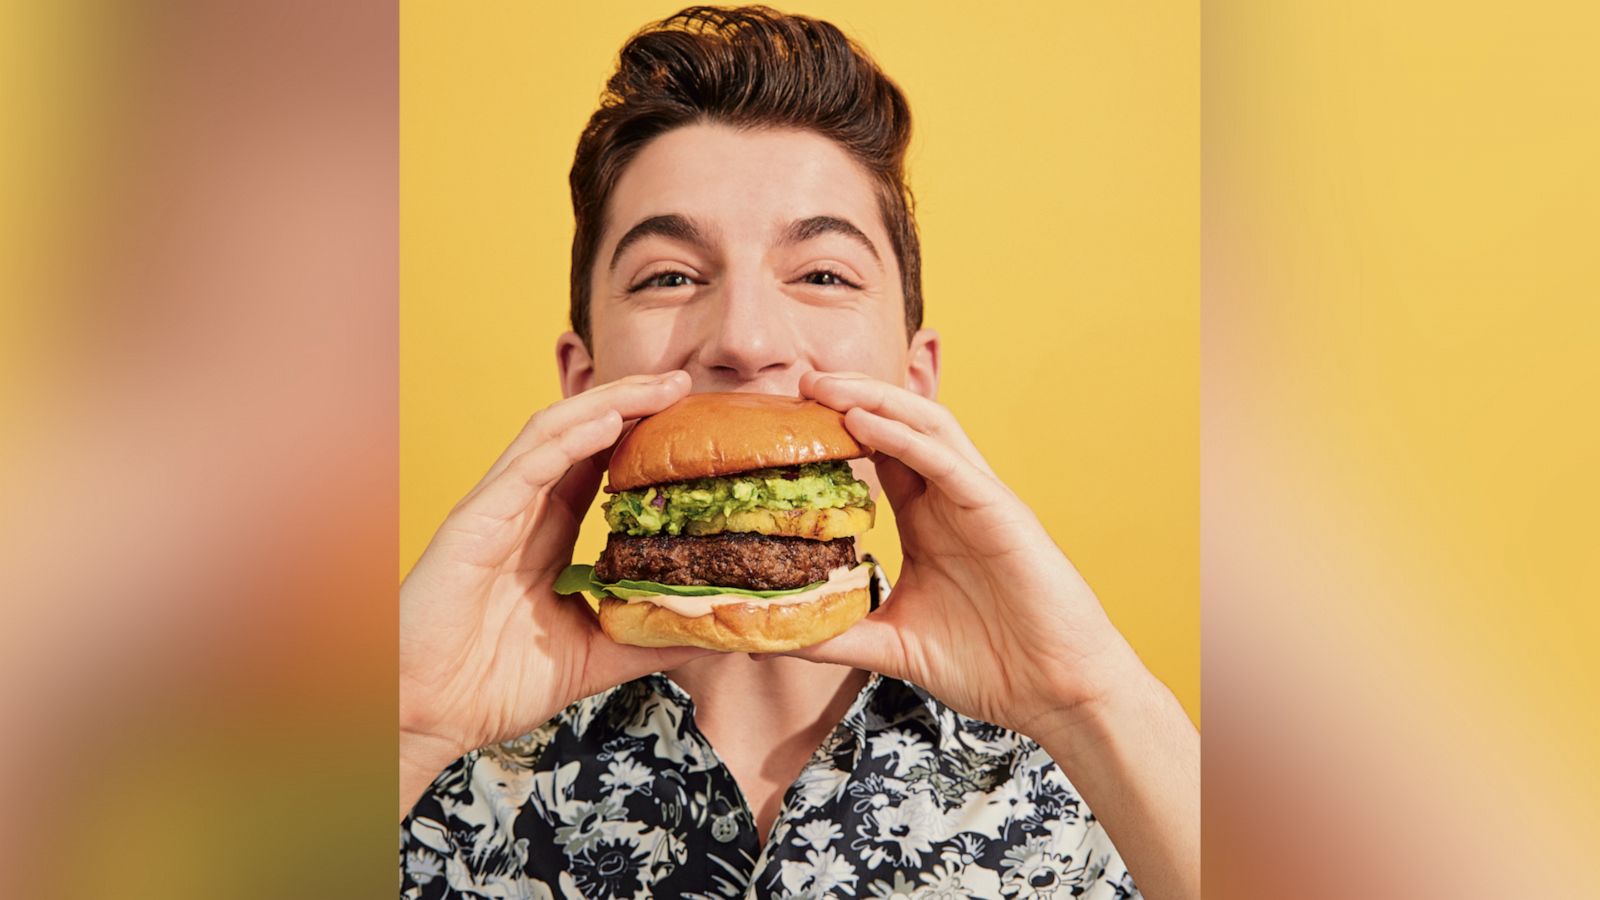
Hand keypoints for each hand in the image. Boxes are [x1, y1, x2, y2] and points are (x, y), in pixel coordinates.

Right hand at [399, 371, 713, 812]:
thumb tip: (716, 630)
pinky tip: (607, 424)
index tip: (694, 420)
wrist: (430, 715)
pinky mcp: (473, 524)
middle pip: (581, 433)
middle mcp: (524, 509)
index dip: (643, 433)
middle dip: (633, 401)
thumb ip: (648, 636)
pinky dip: (567, 441)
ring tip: (658, 388)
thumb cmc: (495, 684)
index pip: (600, 462)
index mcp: (549, 531)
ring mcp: (496, 511)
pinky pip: (524, 469)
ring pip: (554, 433)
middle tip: (684, 383)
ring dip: (608, 403)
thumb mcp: (596, 655)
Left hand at [782, 371, 1147, 738]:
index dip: (835, 431)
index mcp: (928, 520)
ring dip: (873, 398)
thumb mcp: (893, 645)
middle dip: (849, 397)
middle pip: (898, 425)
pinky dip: (903, 437)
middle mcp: (951, 499)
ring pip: (925, 425)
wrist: (1056, 691)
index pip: (877, 455)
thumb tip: (776, 637)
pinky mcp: (1000, 512)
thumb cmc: (991, 665)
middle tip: (799, 382)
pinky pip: (947, 462)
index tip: (785, 423)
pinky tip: (862, 421)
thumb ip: (838, 634)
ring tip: (823, 385)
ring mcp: (978, 500)